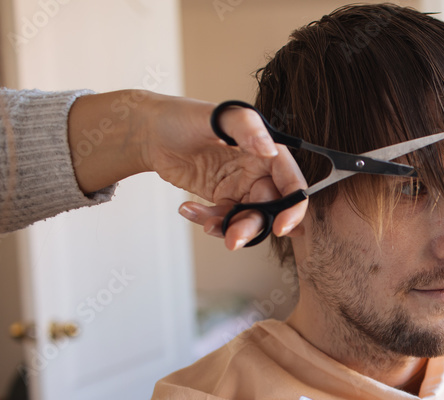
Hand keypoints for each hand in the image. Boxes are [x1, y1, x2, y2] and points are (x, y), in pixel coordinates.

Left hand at [68, 91, 307, 249]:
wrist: (149, 131)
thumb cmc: (184, 116)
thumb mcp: (219, 115)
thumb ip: (248, 128)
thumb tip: (269, 150)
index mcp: (268, 151)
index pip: (292, 183)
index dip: (293, 208)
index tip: (281, 227)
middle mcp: (259, 171)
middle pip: (270, 208)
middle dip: (252, 226)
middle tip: (233, 239)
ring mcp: (240, 187)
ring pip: (248, 218)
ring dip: (230, 228)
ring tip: (206, 225)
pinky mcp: (222, 198)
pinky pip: (224, 218)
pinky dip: (208, 220)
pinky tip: (187, 209)